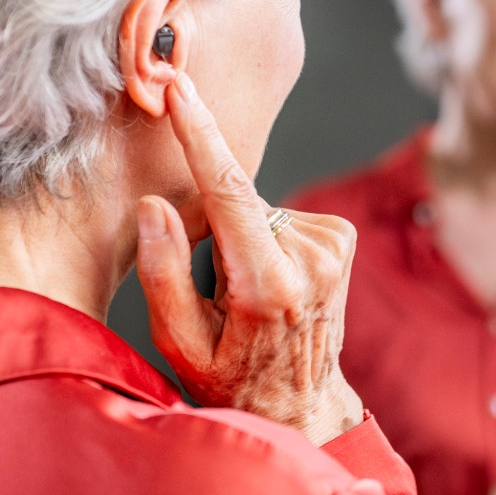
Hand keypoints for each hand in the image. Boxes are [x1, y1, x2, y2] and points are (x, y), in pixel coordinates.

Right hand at [135, 70, 363, 445]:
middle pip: (237, 201)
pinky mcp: (341, 238)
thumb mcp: (179, 343)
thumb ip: (162, 273)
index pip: (229, 192)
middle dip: (213, 225)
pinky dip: (266, 236)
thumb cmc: (231, 379)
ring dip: (242, 235)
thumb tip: (154, 206)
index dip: (200, 136)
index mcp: (268, 285)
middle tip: (218, 286)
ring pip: (258, 207)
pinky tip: (272, 279)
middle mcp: (312, 259)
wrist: (301, 405)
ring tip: (249, 292)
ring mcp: (334, 247)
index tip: (180, 89)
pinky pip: (281, 215)